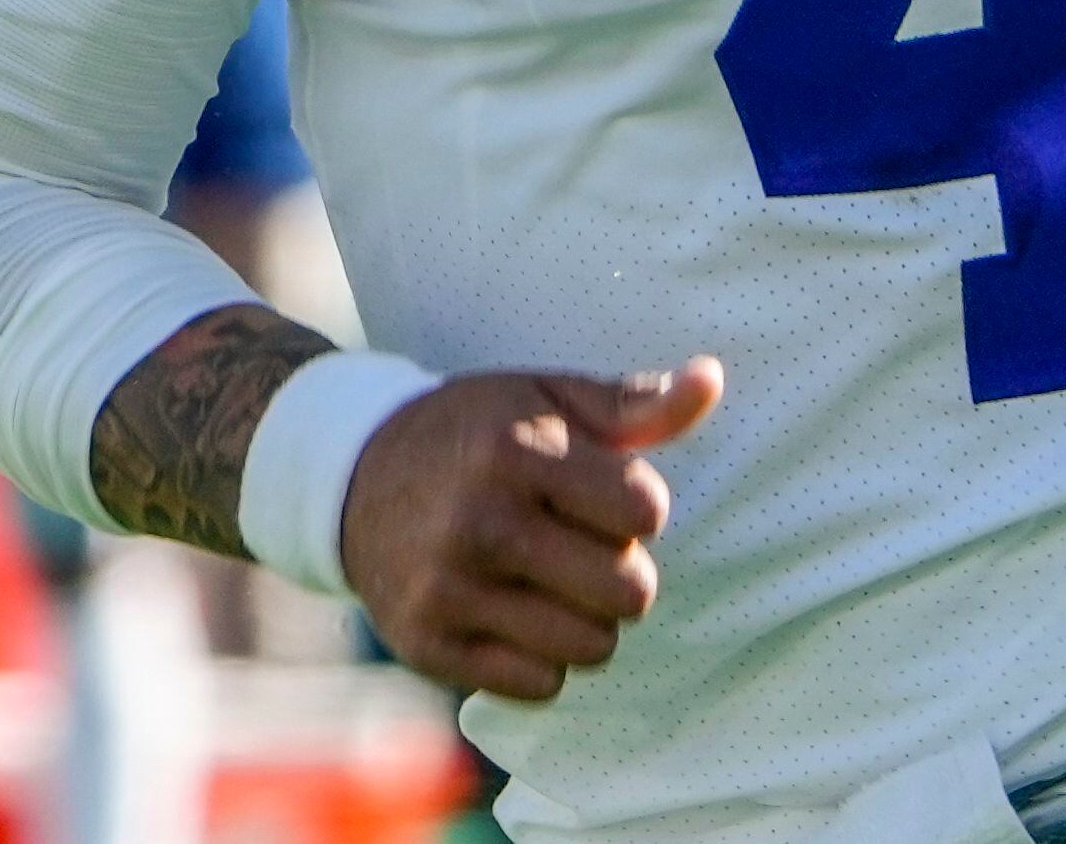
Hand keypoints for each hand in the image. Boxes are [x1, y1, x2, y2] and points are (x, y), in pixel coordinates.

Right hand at [341, 356, 721, 702]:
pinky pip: (539, 686)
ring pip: (590, 646)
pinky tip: (518, 614)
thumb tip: (711, 380)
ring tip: (556, 582)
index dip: (640, 507)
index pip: (643, 511)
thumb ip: (634, 402)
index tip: (607, 495)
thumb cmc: (476, 435)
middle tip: (587, 548)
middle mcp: (479, 522)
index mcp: (515, 450)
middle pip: (627, 591)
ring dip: (590, 620)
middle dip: (624, 572)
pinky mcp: (428, 646)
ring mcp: (448, 590)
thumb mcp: (548, 397)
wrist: (353, 480)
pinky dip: (544, 660)